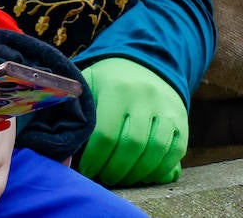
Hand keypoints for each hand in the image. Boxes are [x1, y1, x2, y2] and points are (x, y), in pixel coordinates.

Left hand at [79, 57, 187, 185]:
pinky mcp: (181, 120)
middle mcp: (144, 97)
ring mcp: (166, 108)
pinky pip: (176, 151)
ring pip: (156, 150)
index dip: (95, 158)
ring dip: (137, 173)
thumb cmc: (106, 81)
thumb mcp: (87, 83)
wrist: (142, 64)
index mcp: (116, 88)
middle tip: (103, 178)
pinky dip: (160, 169)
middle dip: (115, 169)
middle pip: (132, 145)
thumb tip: (62, 145)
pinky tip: (143, 175)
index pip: (106, 133)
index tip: (87, 170)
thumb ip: (74, 108)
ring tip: (120, 178)